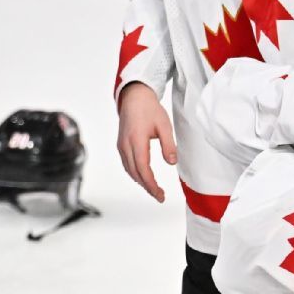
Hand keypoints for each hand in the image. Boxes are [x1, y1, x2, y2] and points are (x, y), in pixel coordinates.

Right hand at [116, 82, 176, 202]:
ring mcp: (121, 145)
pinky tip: (143, 177)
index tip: (160, 194)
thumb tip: (172, 162)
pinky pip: (127, 164)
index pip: (143, 169)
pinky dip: (135, 173)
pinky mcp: (121, 145)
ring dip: (141, 181)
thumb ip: (168, 144)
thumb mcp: (164, 125)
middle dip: (147, 187)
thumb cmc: (150, 109)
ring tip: (154, 190)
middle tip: (160, 196)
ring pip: (129, 170)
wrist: (134, 97)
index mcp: (136, 140)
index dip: (151, 184)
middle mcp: (125, 145)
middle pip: (135, 173)